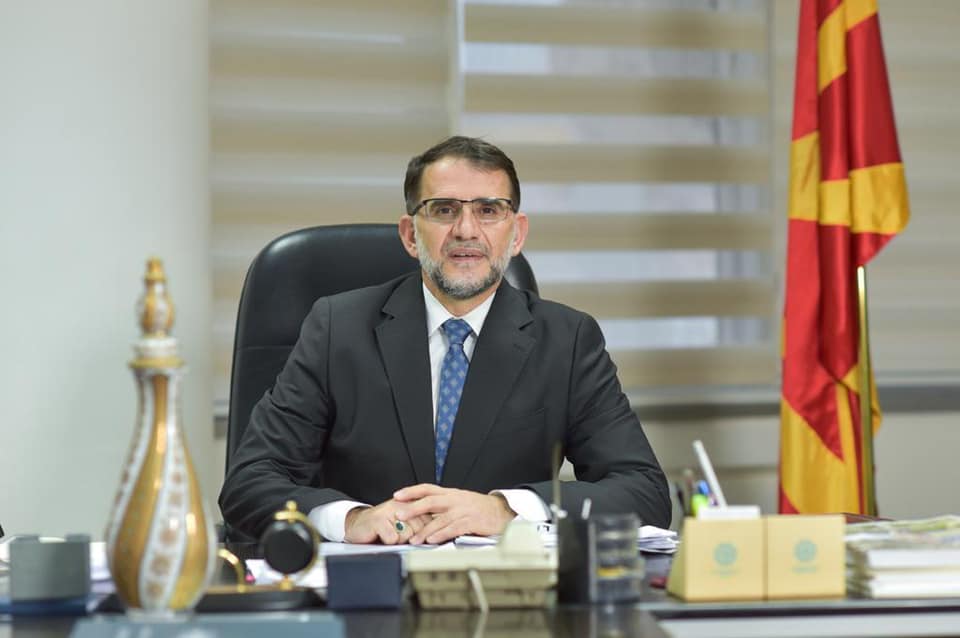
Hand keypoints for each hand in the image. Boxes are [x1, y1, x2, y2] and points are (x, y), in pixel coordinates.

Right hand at [343, 499, 431, 544]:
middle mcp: (401, 504)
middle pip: (419, 530)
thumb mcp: (404, 522)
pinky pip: (392, 539)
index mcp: (410, 503)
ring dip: (398, 541)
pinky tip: (380, 536)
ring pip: (407, 536)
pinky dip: (387, 542)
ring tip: (389, 534)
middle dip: (409, 538)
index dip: (422, 534)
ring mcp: (389, 511)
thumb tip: (438, 534)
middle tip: (397, 534)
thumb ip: (420, 524)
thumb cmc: (383, 526)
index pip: (428, 522)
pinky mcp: (378, 520)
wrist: (358, 525)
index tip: (416, 536)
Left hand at [393, 484, 515, 544]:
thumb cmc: (478, 508)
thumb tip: (420, 512)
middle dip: (413, 508)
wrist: (501, 511)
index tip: (396, 496)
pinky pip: (453, 528)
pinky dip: (441, 534)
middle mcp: (455, 499)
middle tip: (399, 515)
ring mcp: (463, 510)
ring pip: (440, 518)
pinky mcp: (471, 522)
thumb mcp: (458, 501)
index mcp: (450, 493)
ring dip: (425, 530)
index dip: (411, 491)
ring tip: (414, 539)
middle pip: (430, 501)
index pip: (427, 488)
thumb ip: (441, 505)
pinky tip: (432, 540)